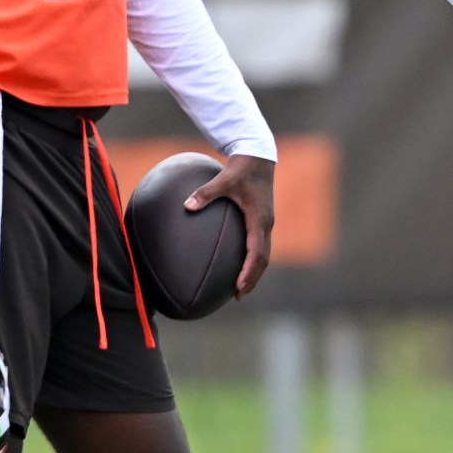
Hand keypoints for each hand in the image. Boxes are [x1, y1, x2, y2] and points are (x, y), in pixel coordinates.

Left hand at [184, 153, 275, 298]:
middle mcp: (266, 224)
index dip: (249, 271)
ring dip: (254, 271)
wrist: (258, 156)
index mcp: (259, 219)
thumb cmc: (241, 168)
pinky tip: (239, 264)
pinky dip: (252, 259)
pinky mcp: (263, 219)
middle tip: (238, 295)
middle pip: (263, 259)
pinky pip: (260, 245)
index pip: (257, 252)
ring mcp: (266, 222)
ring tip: (239, 288)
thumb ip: (205, 193)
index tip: (239, 287)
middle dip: (252, 278)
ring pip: (264, 254)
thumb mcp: (223, 179)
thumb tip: (186, 206)